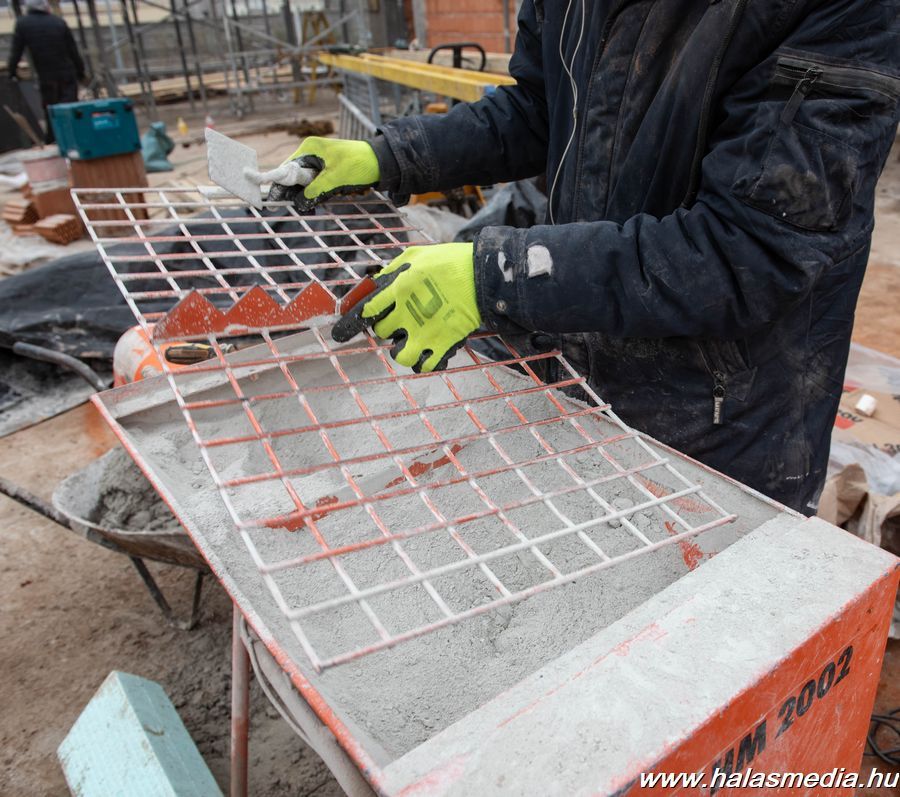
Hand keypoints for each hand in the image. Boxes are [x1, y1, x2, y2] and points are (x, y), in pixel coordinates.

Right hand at [247, 137, 379, 210]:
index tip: (273, 200)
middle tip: (300, 209)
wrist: (383, 162)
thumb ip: (315, 191)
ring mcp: (321, 163)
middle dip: (297, 194)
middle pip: (295, 178)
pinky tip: (329, 198)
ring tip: (318, 203)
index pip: (286, 168)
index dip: (278, 184)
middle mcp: (312, 154)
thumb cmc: (359, 165)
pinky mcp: (329, 172)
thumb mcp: (335, 178)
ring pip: (307, 184)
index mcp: (309, 149)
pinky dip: (322, 194)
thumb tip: (298, 204)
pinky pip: (319, 186)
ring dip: (312, 195)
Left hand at [332, 243, 479, 372]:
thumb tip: (375, 283)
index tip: (341, 333)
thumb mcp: (415, 255)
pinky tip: (427, 353)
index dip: (351, 323)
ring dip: (401, 351)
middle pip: (381, 333)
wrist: (482, 274)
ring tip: (409, 343)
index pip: (365, 311)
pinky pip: (426, 365)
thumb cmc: (450, 261)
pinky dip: (424, 362)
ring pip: (399, 356)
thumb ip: (393, 271)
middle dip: (386, 329)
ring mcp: (425, 331)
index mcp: (398, 289)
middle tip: (398, 323)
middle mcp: (407, 312)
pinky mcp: (444, 343)